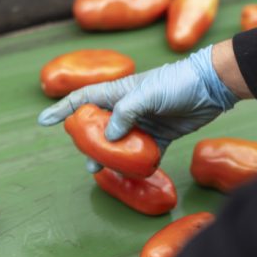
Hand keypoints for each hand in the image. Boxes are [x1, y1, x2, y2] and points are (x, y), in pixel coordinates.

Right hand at [38, 45, 238, 170]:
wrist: (213, 87)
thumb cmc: (179, 82)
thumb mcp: (148, 93)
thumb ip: (126, 112)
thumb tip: (109, 137)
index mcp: (118, 91)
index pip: (83, 99)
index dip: (62, 110)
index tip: (43, 122)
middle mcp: (127, 107)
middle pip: (98, 125)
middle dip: (87, 141)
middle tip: (84, 156)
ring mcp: (143, 122)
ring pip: (118, 143)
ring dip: (109, 157)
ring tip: (99, 170)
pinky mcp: (160, 136)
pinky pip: (142, 154)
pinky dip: (135, 164)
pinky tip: (129, 174)